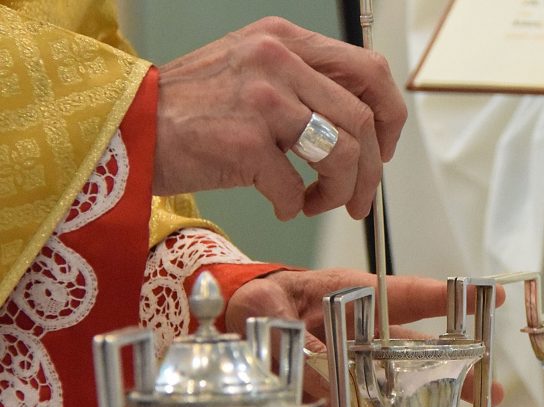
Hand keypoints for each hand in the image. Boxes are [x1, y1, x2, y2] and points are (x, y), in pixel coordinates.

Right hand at [154, 17, 406, 219]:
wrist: (130, 126)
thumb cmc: (192, 107)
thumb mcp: (252, 70)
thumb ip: (305, 84)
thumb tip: (359, 128)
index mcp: (287, 40)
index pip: (370, 71)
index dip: (389, 117)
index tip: (381, 149)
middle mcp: (278, 60)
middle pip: (363, 121)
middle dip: (370, 171)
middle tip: (359, 198)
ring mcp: (262, 99)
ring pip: (341, 153)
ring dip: (339, 192)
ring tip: (318, 203)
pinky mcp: (243, 141)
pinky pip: (295, 187)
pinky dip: (294, 205)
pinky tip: (280, 205)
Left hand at [227, 268, 504, 406]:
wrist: (242, 318)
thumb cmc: (261, 298)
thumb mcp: (266, 305)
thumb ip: (288, 333)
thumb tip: (322, 382)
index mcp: (351, 292)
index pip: (403, 294)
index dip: (444, 296)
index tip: (486, 296)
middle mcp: (361, 327)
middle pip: (415, 346)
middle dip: (454, 365)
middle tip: (489, 387)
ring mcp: (353, 358)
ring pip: (399, 378)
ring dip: (430, 398)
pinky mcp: (338, 385)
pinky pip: (365, 404)